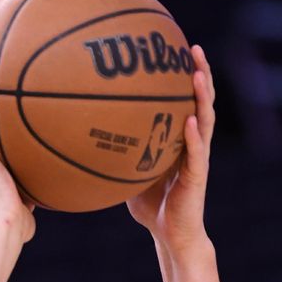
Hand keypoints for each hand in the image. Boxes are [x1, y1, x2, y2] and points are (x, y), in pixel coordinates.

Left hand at [126, 45, 214, 251]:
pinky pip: (196, 154)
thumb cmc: (149, 203)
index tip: (172, 47)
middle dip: (199, 73)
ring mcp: (197, 158)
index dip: (180, 75)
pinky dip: (193, 137)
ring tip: (199, 74)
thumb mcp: (126, 171)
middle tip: (192, 47)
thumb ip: (113, 152)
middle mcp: (191, 143)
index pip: (182, 99)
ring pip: (205, 120)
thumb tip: (77, 137)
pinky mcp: (197, 178)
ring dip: (203, 96)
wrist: (170, 234)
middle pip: (199, 100)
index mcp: (177, 138)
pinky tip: (189, 121)